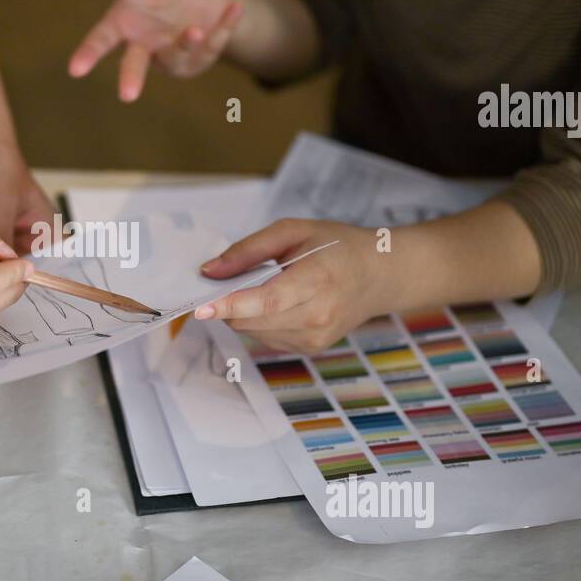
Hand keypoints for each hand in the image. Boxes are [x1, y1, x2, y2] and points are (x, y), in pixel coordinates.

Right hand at [68, 0, 243, 101]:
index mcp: (123, 24)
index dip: (88, 54)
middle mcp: (143, 46)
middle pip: (133, 64)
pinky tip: (234, 8)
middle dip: (131, 78)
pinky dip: (224, 27)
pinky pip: (211, 47)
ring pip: (175, 57)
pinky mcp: (197, 61)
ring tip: (193, 30)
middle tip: (128, 95)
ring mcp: (170, 57)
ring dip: (184, 45)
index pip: (100, 40)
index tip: (75, 70)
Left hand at [194, 219, 394, 354]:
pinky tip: (281, 303)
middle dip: (230, 303)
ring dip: (245, 313)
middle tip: (232, 280)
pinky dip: (261, 322)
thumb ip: (248, 250)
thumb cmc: (337, 247)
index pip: (266, 301)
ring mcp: (315, 337)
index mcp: (317, 280)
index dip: (230, 305)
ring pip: (253, 332)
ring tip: (269, 286)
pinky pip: (266, 339)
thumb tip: (209, 271)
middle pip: (252, 320)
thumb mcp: (293, 231)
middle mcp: (318, 315)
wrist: (379, 275)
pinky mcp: (310, 348)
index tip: (201, 308)